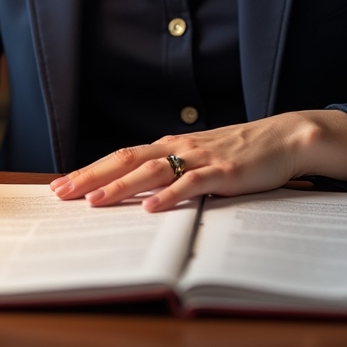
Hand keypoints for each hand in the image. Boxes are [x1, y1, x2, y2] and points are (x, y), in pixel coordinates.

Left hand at [50, 110, 346, 211]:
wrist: (285, 137)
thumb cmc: (241, 151)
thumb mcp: (200, 160)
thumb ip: (174, 172)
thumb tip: (141, 195)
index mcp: (170, 146)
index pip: (121, 156)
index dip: (90, 170)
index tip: (62, 186)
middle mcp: (178, 147)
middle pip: (126, 160)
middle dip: (90, 177)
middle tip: (61, 193)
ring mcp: (200, 158)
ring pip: (152, 171)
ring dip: (120, 187)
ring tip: (94, 202)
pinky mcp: (223, 171)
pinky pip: (191, 185)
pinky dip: (169, 197)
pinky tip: (152, 209)